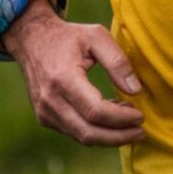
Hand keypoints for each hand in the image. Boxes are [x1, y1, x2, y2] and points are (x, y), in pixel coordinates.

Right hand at [2, 8, 144, 145]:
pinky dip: (96, 130)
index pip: (95, 111)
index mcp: (63, 78)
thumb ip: (117, 62)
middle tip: (141, 130)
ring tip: (130, 123)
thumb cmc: (68, 36)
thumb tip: (136, 91)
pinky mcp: (44, 117)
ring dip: (109, 136)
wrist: (31, 40)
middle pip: (89, 132)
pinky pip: (74, 131)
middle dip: (119, 136)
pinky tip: (111, 118)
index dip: (121, 118)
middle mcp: (50, 100)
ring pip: (82, 137)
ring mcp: (45, 112)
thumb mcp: (96, 36)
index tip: (140, 116)